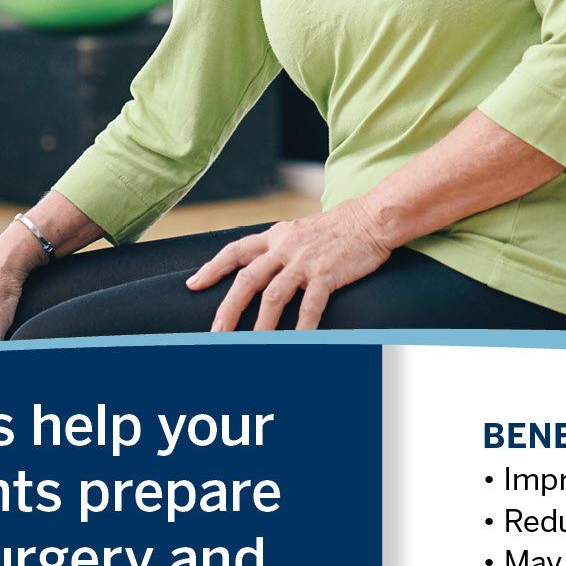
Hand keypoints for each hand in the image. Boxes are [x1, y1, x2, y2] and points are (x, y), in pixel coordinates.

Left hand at [188, 200, 394, 331]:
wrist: (371, 218)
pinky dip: (302, 326)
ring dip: (262, 325)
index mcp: (275, 236)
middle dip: (229, 308)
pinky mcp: (327, 273)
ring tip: (252, 346)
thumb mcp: (300, 230)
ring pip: (274, 296)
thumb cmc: (339, 228)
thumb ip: (280, 247)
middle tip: (216, 332)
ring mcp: (305, 261)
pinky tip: (297, 342)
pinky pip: (310, 305)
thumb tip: (262, 265)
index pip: (235, 251)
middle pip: (247, 279)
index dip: (212, 268)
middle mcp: (285, 247)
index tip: (193, 284)